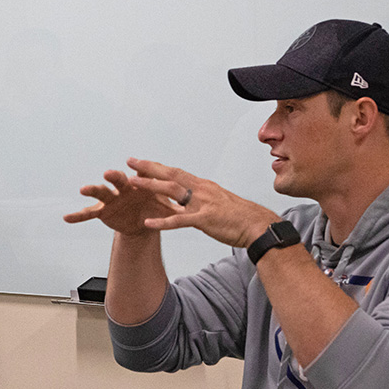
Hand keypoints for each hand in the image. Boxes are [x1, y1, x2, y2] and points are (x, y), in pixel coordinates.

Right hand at [64, 167, 175, 234]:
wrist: (144, 221)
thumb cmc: (156, 208)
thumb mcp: (166, 207)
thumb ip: (175, 204)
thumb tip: (195, 201)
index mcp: (141, 183)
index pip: (139, 174)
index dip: (137, 169)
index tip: (132, 162)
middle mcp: (124, 187)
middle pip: (118, 179)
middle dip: (114, 176)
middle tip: (109, 173)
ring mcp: (112, 198)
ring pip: (101, 192)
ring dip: (93, 189)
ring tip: (83, 189)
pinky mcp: (103, 211)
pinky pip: (89, 214)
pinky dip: (78, 216)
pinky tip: (66, 218)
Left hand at [123, 158, 279, 247]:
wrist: (258, 226)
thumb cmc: (239, 217)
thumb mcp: (217, 203)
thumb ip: (200, 201)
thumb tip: (186, 202)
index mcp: (204, 186)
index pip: (176, 172)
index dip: (158, 167)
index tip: (141, 163)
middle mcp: (202, 190)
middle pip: (171, 174)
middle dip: (149, 168)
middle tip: (131, 162)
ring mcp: (203, 204)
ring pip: (172, 191)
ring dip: (151, 186)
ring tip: (132, 184)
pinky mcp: (205, 220)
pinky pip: (179, 220)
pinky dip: (162, 222)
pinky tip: (148, 223)